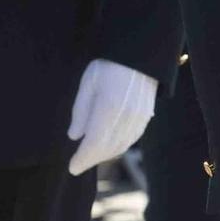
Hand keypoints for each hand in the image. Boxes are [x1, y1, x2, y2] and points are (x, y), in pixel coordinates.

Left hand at [65, 59, 157, 174]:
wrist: (139, 52)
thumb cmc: (108, 65)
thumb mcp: (88, 84)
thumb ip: (81, 112)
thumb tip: (75, 136)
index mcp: (109, 109)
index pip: (94, 144)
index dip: (82, 159)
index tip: (72, 167)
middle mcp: (126, 118)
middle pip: (108, 148)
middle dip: (92, 159)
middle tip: (78, 164)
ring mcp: (140, 118)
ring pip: (121, 145)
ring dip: (105, 154)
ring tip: (92, 156)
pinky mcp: (147, 115)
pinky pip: (132, 138)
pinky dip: (119, 146)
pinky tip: (111, 145)